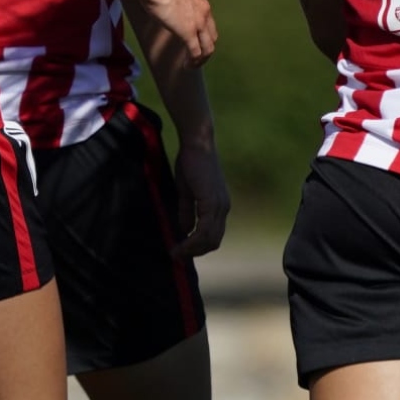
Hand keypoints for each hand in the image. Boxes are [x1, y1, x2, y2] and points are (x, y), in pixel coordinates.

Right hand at [142, 0, 217, 67]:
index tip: (193, 38)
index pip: (208, 18)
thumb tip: (160, 1)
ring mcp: (198, 21)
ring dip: (202, 59)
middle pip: (212, 34)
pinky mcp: (189, 31)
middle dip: (205, 47)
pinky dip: (193, 62)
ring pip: (208, 47)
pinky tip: (186, 66)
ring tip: (192, 65)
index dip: (202, 31)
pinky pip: (196, 52)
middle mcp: (204, 8)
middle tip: (195, 55)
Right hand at [171, 142, 230, 258]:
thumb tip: (185, 231)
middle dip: (195, 252)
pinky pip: (204, 229)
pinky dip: (192, 240)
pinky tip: (180, 243)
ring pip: (210, 239)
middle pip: (213, 241)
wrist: (197, 144)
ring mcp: (219, 206)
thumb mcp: (187, 192)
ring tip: (176, 253)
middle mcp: (223, 208)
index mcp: (219, 206)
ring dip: (192, 249)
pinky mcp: (212, 202)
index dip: (198, 247)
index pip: (213, 235)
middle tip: (177, 256)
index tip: (180, 252)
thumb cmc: (191, 163)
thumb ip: (187, 212)